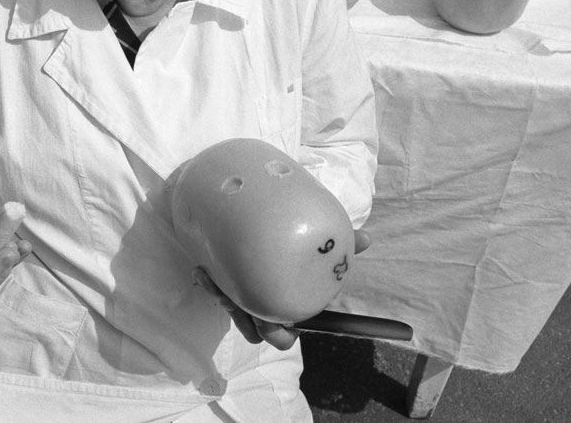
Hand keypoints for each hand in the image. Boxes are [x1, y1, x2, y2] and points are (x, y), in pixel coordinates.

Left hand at [193, 228, 371, 348]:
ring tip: (213, 278)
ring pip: (237, 318)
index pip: (287, 334)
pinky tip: (202, 269)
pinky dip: (212, 286)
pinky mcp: (229, 290)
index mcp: (293, 308)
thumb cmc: (297, 247)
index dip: (282, 330)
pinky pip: (219, 297)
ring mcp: (248, 304)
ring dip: (225, 302)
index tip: (275, 317)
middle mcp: (270, 311)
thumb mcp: (318, 245)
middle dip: (250, 321)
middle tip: (241, 300)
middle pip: (260, 333)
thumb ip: (343, 243)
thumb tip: (368, 239)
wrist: (258, 235)